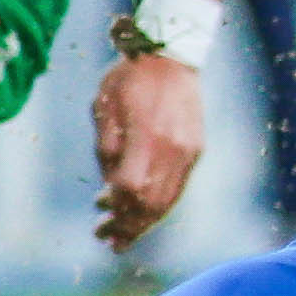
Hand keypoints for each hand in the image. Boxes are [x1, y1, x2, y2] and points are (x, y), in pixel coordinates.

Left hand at [90, 51, 204, 250]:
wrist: (170, 56)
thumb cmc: (128, 80)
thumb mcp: (103, 110)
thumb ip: (107, 151)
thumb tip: (109, 190)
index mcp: (147, 137)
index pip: (131, 189)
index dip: (115, 209)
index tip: (99, 218)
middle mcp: (173, 149)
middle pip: (152, 202)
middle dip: (130, 226)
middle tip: (109, 240)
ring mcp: (188, 151)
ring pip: (168, 199)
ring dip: (146, 222)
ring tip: (126, 235)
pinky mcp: (196, 149)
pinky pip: (178, 187)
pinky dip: (161, 205)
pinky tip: (145, 211)